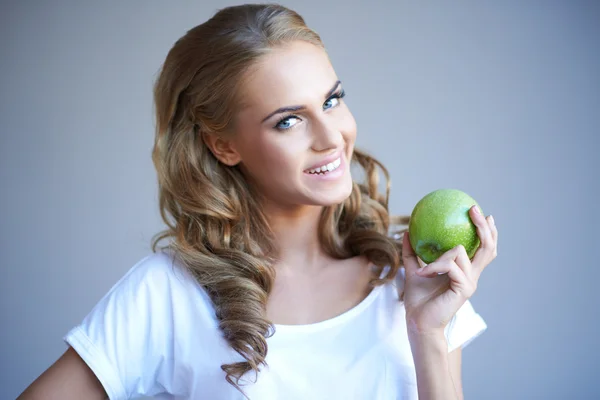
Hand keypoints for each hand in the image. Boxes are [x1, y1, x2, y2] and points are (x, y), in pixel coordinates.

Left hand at [402, 205, 497, 336]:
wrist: (418, 322)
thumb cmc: (418, 299)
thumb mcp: (413, 270)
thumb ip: (412, 252)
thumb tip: (407, 231)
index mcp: (464, 271)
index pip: (483, 249)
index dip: (487, 231)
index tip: (481, 213)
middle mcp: (471, 276)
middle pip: (488, 248)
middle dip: (484, 227)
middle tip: (474, 209)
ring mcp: (470, 282)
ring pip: (460, 252)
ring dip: (437, 258)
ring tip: (422, 270)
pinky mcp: (464, 288)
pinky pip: (449, 266)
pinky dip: (433, 267)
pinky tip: (421, 274)